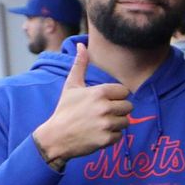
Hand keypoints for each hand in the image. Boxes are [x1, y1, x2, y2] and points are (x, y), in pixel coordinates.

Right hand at [32, 43, 131, 169]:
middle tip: (101, 113)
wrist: (56, 137)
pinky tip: (97, 133)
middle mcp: (105, 107)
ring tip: (99, 123)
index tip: (104, 101)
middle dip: (118, 110)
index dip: (116, 96)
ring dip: (115, 123)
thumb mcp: (71, 86)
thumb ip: (80, 65)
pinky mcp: (107, 139)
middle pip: (128, 107)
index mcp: (100, 92)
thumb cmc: (65, 109)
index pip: (124, 92)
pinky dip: (111, 136)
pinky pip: (119, 135)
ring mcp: (106, 124)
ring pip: (126, 121)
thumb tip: (82, 45)